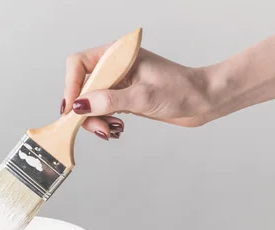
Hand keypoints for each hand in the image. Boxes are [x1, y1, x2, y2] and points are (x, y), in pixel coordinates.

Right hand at [62, 44, 213, 139]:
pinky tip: (116, 129)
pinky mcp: (122, 97)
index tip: (72, 109)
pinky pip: (100, 109)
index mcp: (118, 55)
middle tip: (99, 127)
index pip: (79, 64)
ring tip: (111, 130)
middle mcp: (115, 66)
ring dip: (94, 119)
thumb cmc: (181, 91)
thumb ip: (109, 100)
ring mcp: (118, 82)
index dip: (71, 86)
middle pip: (81, 86)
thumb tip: (79, 106)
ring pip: (88, 101)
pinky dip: (103, 122)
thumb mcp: (142, 97)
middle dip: (85, 110)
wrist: (203, 101)